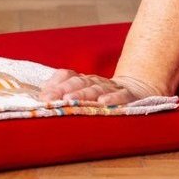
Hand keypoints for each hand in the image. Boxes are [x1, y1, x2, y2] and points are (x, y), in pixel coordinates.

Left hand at [36, 70, 163, 105]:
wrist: (136, 89)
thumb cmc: (103, 95)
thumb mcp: (84, 91)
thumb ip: (64, 90)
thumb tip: (41, 96)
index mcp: (83, 79)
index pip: (67, 76)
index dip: (55, 85)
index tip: (42, 96)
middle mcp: (96, 81)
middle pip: (79, 83)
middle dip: (64, 90)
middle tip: (53, 99)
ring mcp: (112, 87)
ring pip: (96, 89)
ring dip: (83, 94)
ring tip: (71, 100)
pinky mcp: (129, 95)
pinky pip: (121, 95)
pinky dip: (112, 98)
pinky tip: (103, 102)